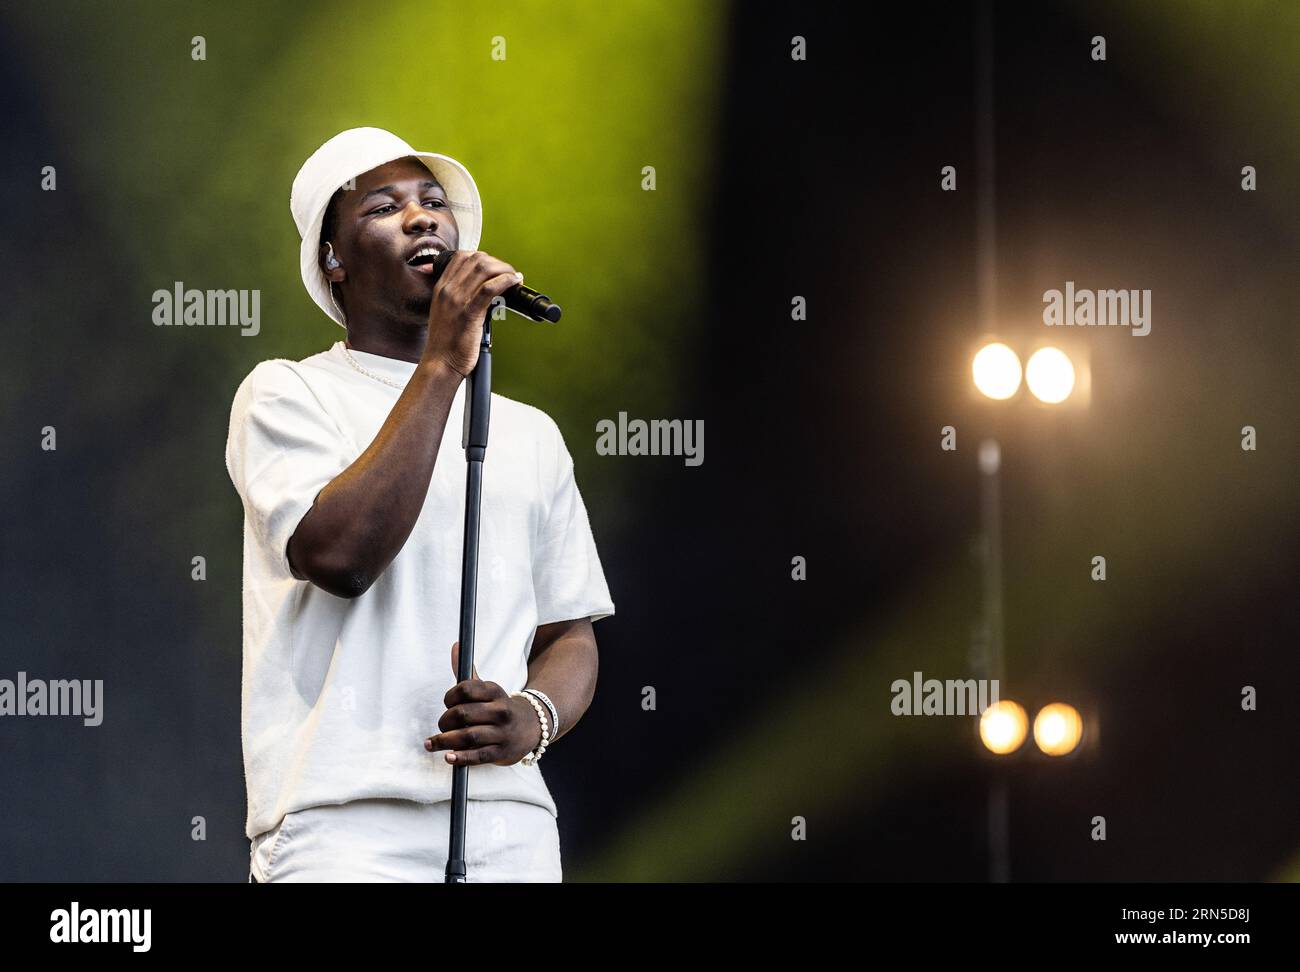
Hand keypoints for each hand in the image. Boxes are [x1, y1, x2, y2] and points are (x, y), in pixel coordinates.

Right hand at [420, 250, 520, 377]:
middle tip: (509, 273)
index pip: (462, 257)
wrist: (440, 362)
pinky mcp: (470, 313)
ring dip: (505, 270)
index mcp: (442, 289)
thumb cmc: (446, 342)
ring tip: (514, 277)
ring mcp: (458, 301)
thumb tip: (480, 290)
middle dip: (498, 262)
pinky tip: (514, 282)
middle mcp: (448, 291)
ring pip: (484, 269)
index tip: (495, 266)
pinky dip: (506, 281)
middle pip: (476, 259)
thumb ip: (458, 298)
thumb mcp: (446, 312)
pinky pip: (490, 288)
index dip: (484, 257)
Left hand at [425, 640, 541, 765]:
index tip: (446, 703)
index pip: (465, 689)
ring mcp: (502, 733)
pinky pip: (478, 756)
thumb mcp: (487, 689)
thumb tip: (455, 645)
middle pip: (463, 713)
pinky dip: (461, 757)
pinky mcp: (502, 752)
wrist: (532, 727)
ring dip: (445, 740)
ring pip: (469, 736)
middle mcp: (500, 711)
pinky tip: (448, 757)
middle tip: (442, 725)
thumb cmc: (499, 707)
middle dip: (445, 721)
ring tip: (431, 743)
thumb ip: (467, 672)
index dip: (449, 696)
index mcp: (495, 691)